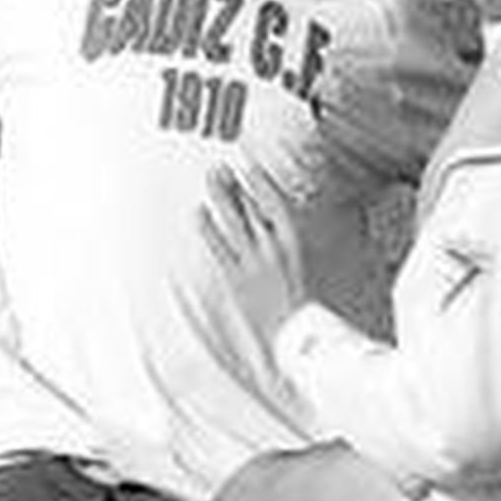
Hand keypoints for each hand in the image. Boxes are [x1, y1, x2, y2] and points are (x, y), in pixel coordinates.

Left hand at [199, 165, 305, 316]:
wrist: (294, 335)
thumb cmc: (299, 303)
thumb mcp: (301, 264)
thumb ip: (283, 240)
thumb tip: (268, 219)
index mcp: (293, 243)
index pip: (276, 203)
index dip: (262, 181)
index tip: (251, 166)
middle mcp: (272, 248)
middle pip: (251, 207)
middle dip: (234, 184)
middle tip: (221, 167)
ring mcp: (252, 262)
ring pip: (233, 221)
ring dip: (220, 197)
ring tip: (210, 179)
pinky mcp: (235, 278)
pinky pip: (219, 247)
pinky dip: (209, 227)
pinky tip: (199, 212)